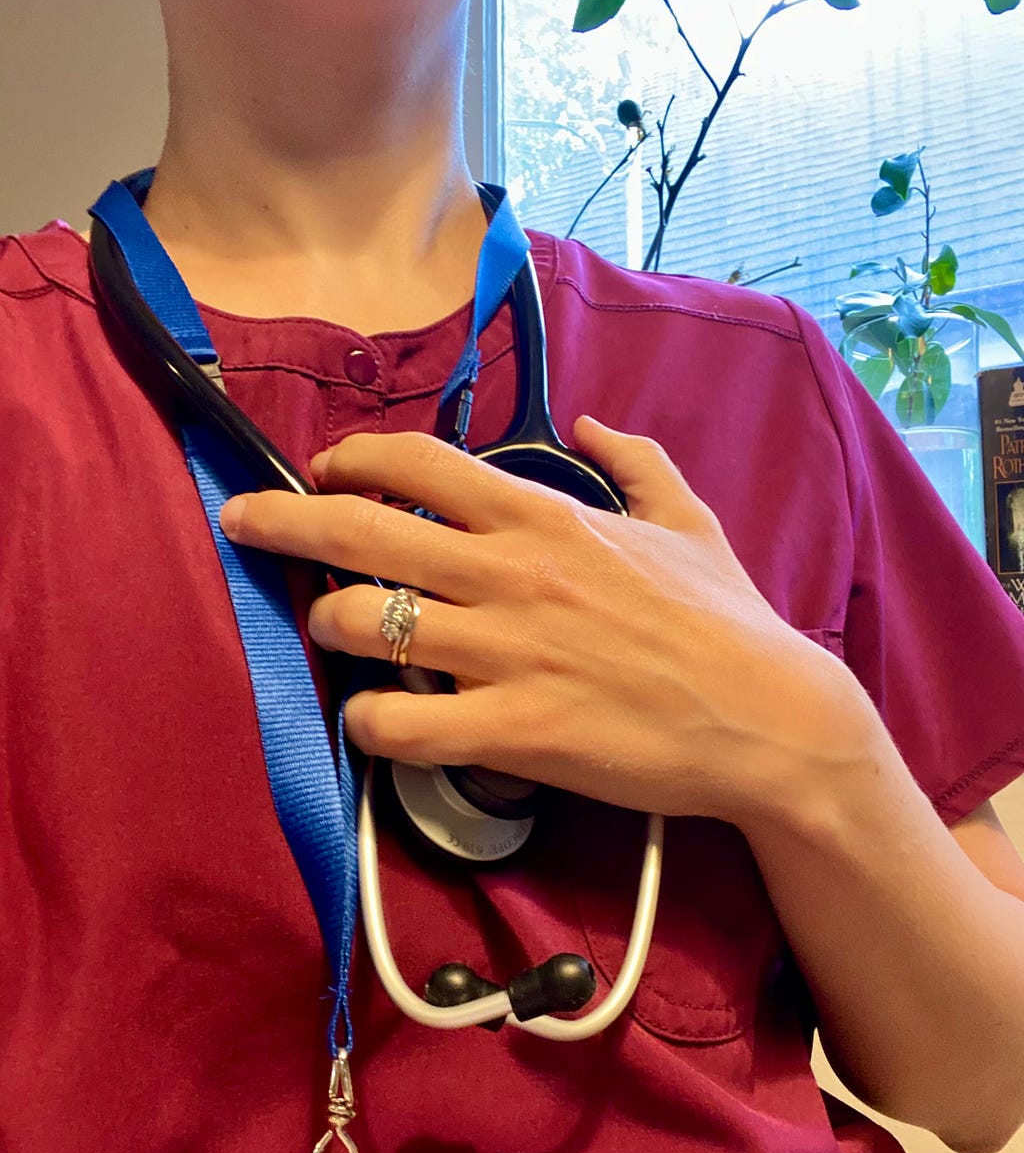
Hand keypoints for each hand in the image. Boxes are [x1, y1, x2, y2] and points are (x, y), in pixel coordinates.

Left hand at [220, 417, 866, 825]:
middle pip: (359, 532)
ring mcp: (506, 652)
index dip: (351, 457)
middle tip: (241, 522)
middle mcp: (510, 574)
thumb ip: (635, 459)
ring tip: (324, 630)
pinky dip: (368, 722)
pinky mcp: (514, 730)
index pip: (418, 463)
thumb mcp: (688, 519)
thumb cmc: (727, 618)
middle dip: (283, 520)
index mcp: (545, 518)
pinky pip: (400, 725)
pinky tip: (372, 719)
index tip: (324, 466)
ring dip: (323, 625)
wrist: (769, 718)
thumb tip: (592, 422)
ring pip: (360, 625)